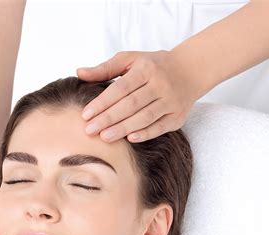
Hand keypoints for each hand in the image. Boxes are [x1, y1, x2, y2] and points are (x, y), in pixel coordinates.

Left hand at [76, 49, 201, 142]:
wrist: (189, 70)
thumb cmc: (153, 66)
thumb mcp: (130, 60)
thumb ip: (105, 68)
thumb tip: (79, 73)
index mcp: (146, 69)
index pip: (120, 88)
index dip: (102, 102)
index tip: (85, 115)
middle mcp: (160, 84)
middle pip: (131, 105)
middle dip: (108, 118)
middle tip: (90, 131)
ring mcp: (170, 101)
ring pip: (144, 117)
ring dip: (123, 129)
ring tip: (104, 137)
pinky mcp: (177, 116)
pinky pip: (159, 127)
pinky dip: (145, 134)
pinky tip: (129, 139)